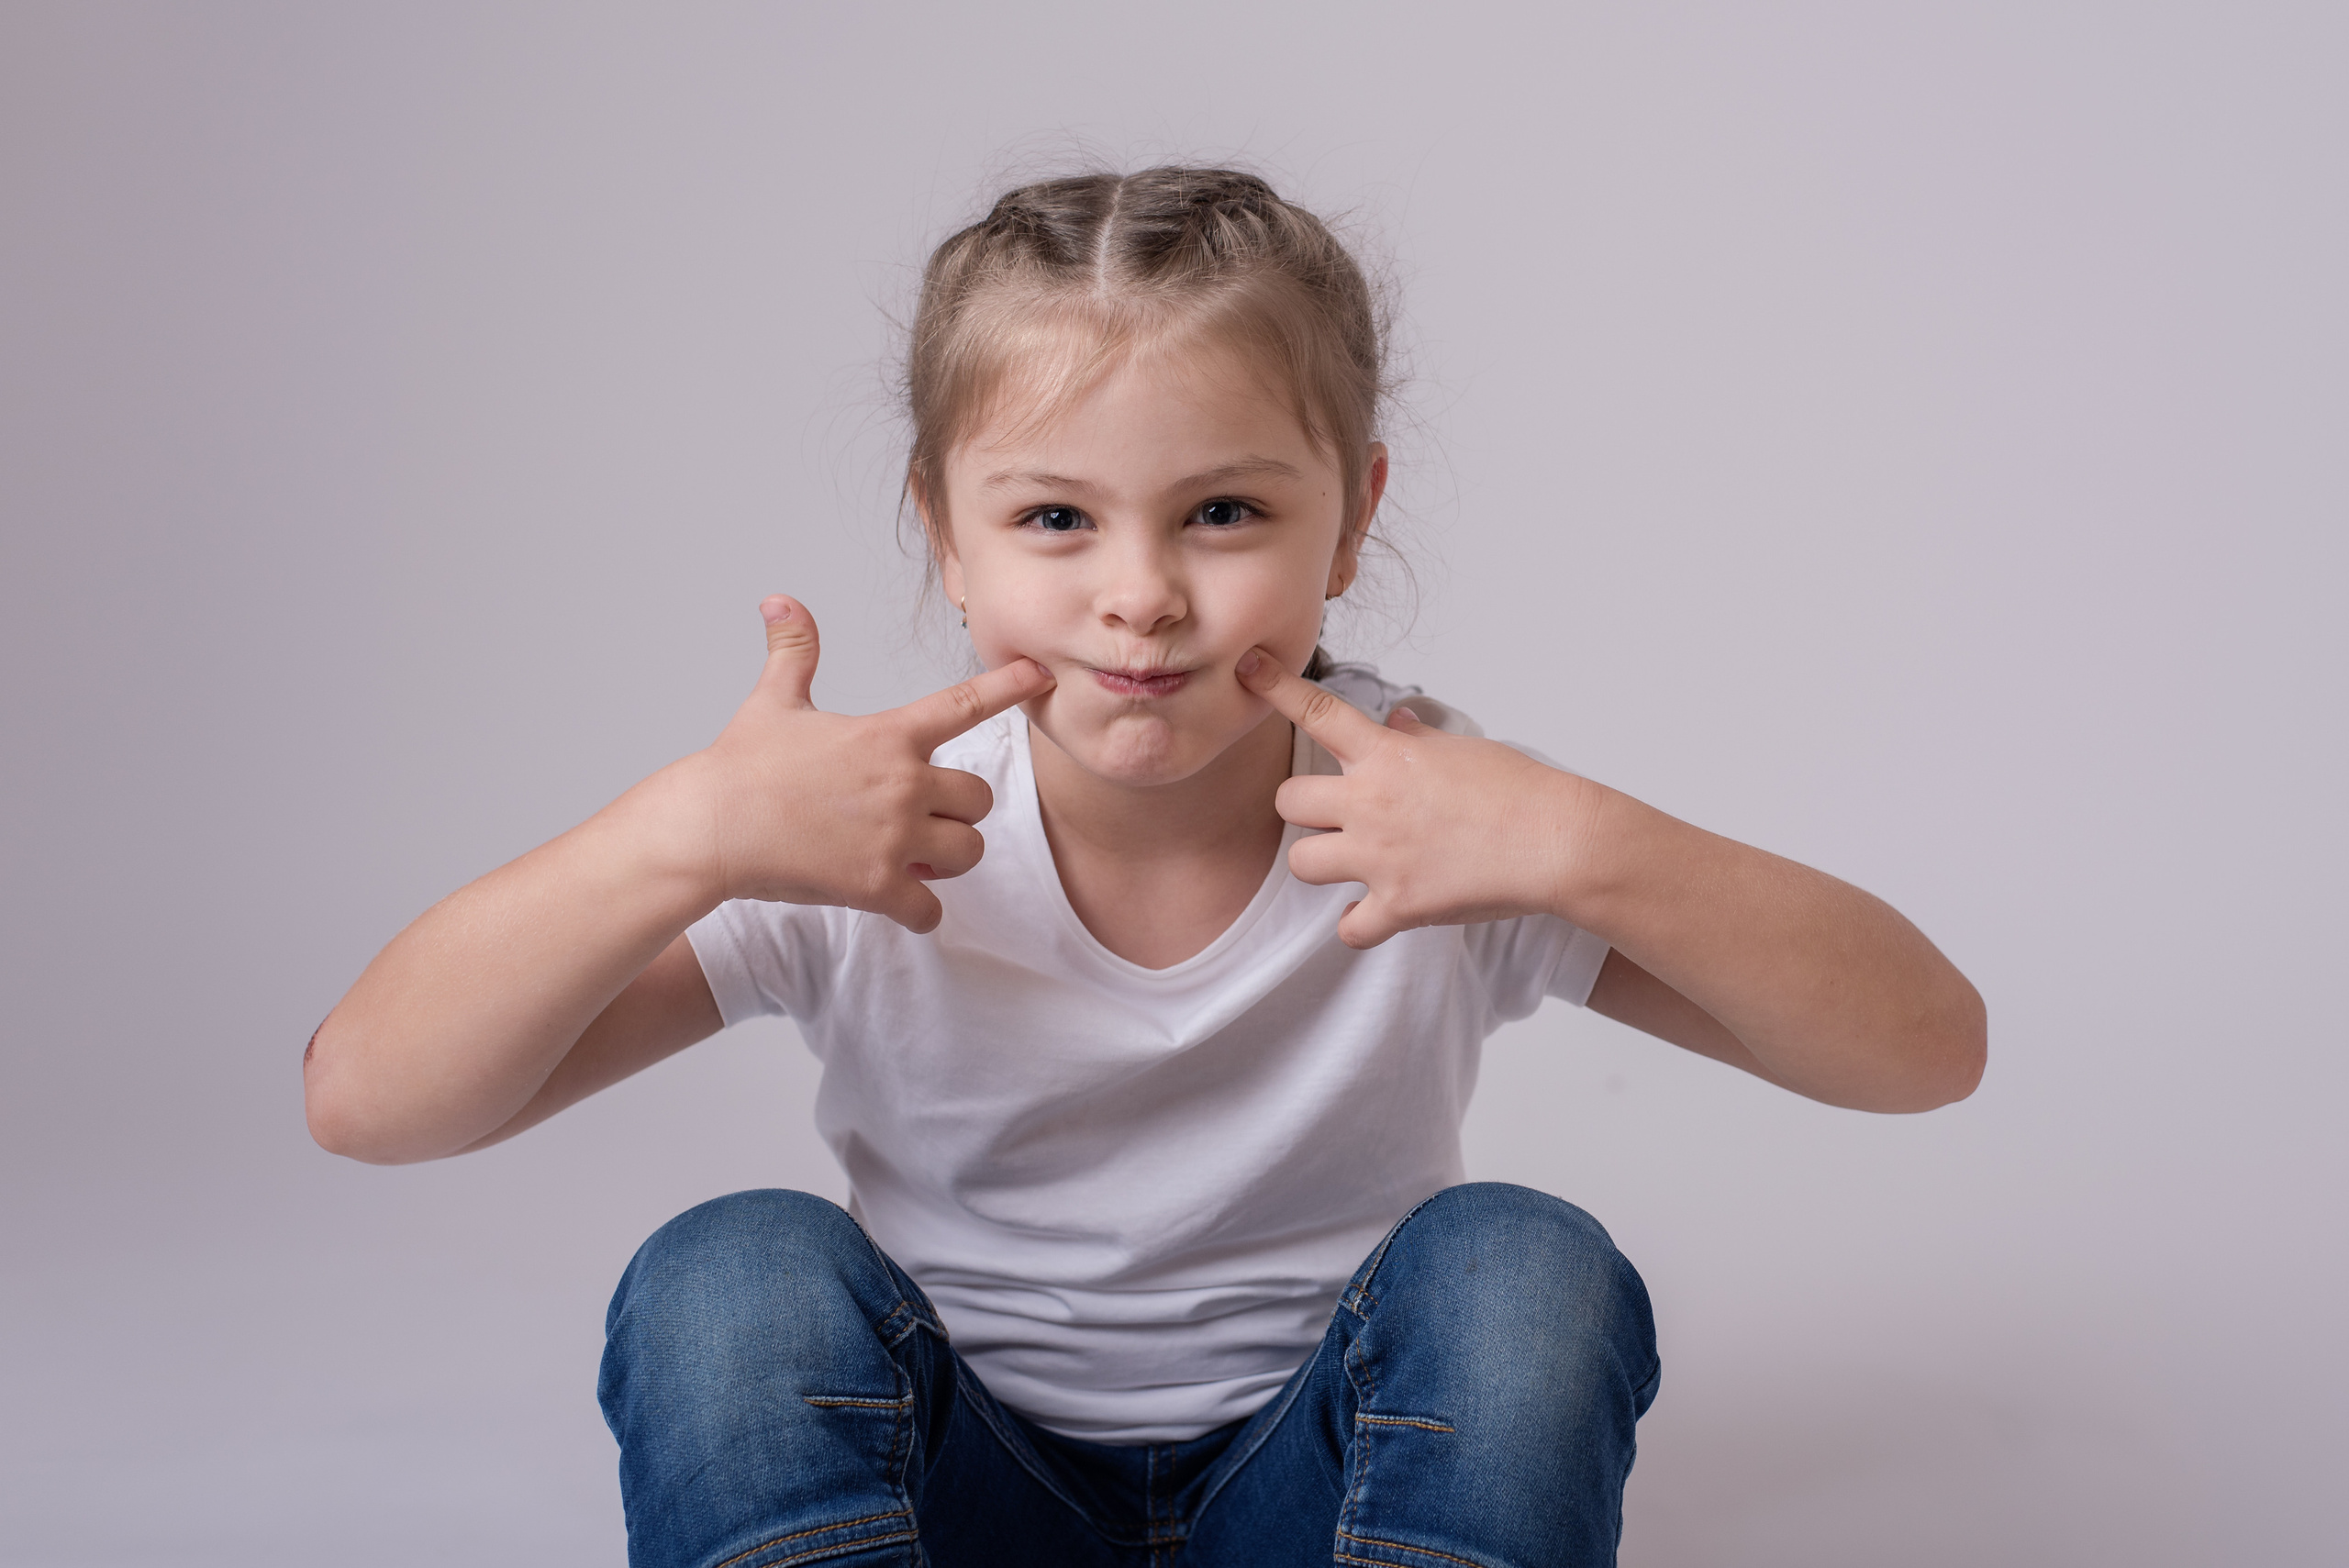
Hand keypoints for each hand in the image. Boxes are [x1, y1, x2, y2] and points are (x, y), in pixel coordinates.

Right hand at [692, 596, 1054, 932]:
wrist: (709, 826)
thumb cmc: (739, 766)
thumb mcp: (773, 701)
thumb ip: (793, 652)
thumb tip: (780, 601)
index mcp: (888, 736)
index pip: (963, 705)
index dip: (1008, 688)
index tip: (1042, 676)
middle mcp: (902, 783)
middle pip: (980, 798)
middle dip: (959, 811)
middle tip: (920, 819)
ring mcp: (895, 837)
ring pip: (968, 852)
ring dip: (947, 859)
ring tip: (908, 858)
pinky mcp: (877, 885)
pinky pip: (931, 910)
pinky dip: (920, 911)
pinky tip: (896, 901)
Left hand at [1236, 647, 1593, 947]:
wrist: (1556, 841)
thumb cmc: (1520, 790)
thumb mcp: (1464, 750)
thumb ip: (1418, 741)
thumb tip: (1397, 726)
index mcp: (1388, 756)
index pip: (1318, 711)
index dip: (1275, 687)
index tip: (1248, 669)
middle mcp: (1372, 803)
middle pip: (1287, 800)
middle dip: (1302, 808)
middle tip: (1333, 815)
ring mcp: (1380, 857)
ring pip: (1303, 864)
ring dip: (1322, 864)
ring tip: (1354, 863)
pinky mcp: (1398, 905)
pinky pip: (1348, 929)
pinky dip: (1359, 925)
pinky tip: (1377, 913)